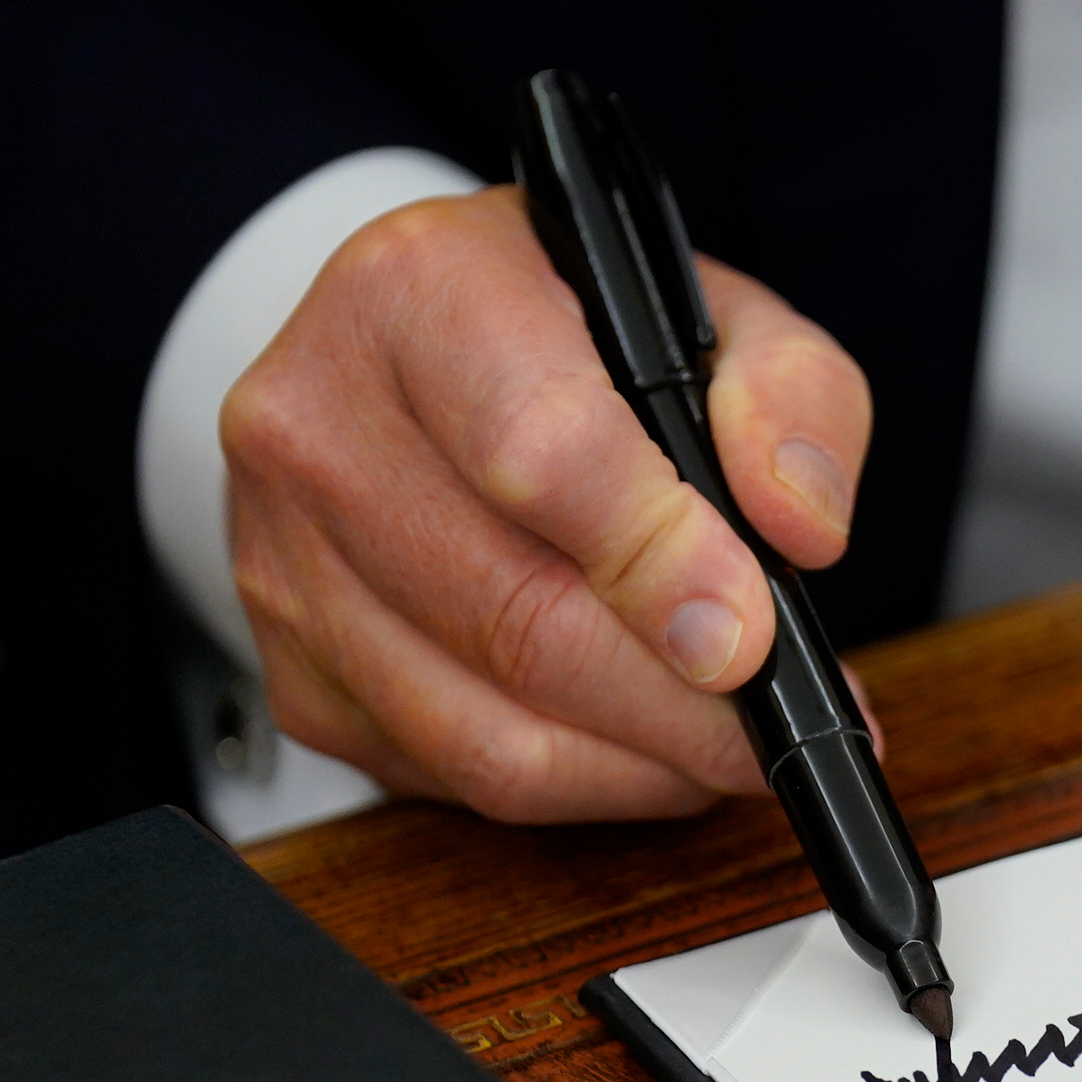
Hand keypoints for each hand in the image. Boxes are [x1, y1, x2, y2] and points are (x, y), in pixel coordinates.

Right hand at [220, 185, 872, 818]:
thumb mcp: (711, 315)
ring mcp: (282, 561)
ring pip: (486, 733)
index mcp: (418, 294)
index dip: (660, 563)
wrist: (412, 359)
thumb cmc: (570, 336)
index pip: (539, 452)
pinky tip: (645, 751)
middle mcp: (319, 424)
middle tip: (777, 726)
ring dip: (641, 767)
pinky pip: (456, 776)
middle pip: (518, 618)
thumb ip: (790, 395)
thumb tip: (800, 527)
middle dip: (681, 704)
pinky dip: (580, 787)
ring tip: (731, 751)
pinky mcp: (292, 671)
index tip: (753, 637)